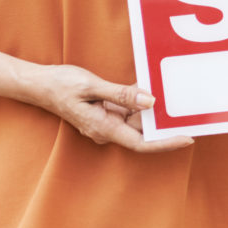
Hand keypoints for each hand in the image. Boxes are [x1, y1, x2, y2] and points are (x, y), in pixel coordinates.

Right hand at [25, 63, 191, 152]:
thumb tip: (150, 102)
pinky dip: (138, 100)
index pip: (142, 143)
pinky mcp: (104, 113)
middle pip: (142, 130)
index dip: (166, 143)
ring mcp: (105, 122)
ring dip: (151, 108)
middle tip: (189, 110)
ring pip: (136, 119)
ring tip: (172, 93)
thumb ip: (121, 95)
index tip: (187, 138)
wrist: (38, 84)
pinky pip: (127, 110)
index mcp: (103, 128)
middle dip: (163, 122)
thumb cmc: (60, 85)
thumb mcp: (92, 86)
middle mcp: (106, 129)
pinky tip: (148, 86)